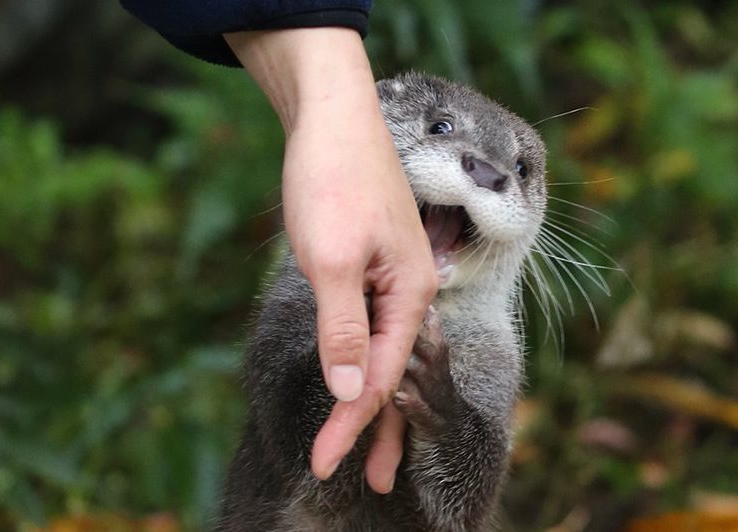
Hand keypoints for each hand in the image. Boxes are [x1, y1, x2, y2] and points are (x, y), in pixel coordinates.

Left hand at [225, 28, 437, 492]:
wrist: (330, 117)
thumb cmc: (331, 180)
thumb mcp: (331, 260)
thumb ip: (344, 329)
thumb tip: (355, 393)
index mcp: (411, 293)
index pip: (383, 376)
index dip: (352, 424)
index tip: (325, 465)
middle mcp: (412, 291)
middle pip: (397, 372)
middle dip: (377, 426)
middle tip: (372, 480)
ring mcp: (394, 277)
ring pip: (386, 352)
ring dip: (372, 399)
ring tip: (367, 445)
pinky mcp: (374, 266)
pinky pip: (374, 326)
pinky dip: (364, 359)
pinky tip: (359, 373)